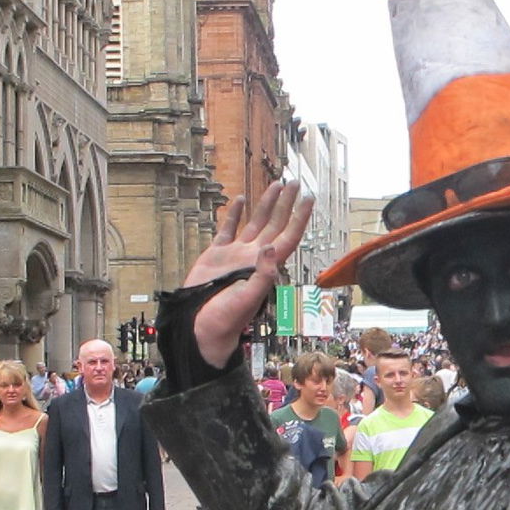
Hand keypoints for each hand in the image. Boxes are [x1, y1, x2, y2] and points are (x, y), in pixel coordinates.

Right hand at [188, 182, 313, 369]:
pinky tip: (239, 199)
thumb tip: (271, 248)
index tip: (308, 197)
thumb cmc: (225, 320)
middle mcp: (254, 257)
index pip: (288, 236)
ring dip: (266, 203)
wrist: (201, 328)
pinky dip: (234, 214)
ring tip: (276, 184)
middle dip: (286, 203)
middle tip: (295, 182)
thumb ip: (262, 275)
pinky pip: (228, 229)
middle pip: (276, 224)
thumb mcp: (247, 299)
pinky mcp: (216, 255)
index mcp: (265, 266)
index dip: (299, 217)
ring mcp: (236, 254)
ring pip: (255, 222)